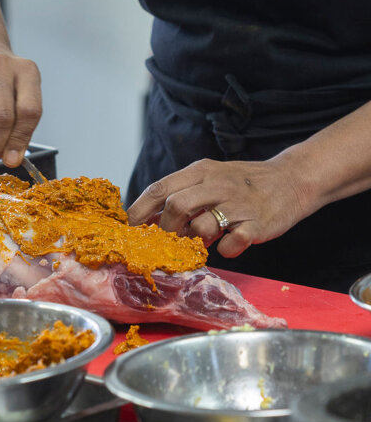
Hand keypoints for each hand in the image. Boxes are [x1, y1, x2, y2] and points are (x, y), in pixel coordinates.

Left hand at [125, 157, 310, 256]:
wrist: (290, 181)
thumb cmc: (242, 184)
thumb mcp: (211, 179)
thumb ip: (184, 195)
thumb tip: (151, 221)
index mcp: (201, 171)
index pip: (160, 188)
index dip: (140, 209)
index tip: (130, 227)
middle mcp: (217, 184)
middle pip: (176, 206)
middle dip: (166, 229)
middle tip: (170, 241)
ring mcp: (237, 204)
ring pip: (201, 226)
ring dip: (195, 240)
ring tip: (201, 242)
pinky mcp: (256, 224)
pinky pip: (232, 243)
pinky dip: (225, 250)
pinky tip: (227, 246)